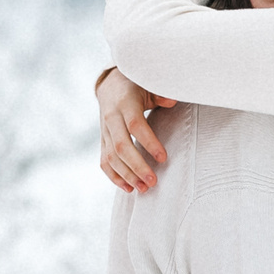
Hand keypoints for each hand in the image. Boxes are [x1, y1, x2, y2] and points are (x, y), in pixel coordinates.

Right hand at [97, 67, 177, 192]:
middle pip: (121, 146)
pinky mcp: (102, 141)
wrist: (110, 86)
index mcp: (125, 103)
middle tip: (153, 182)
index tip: (163, 158)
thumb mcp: (149, 84)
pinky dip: (114, 177)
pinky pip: (104, 162)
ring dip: (127, 175)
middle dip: (137, 166)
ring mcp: (104, 131)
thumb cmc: (137, 86)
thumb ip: (160, 94)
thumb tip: (171, 101)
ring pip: (111, 157)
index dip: (149, 142)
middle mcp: (111, 118)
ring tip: (144, 188)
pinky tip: (128, 188)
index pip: (135, 126)